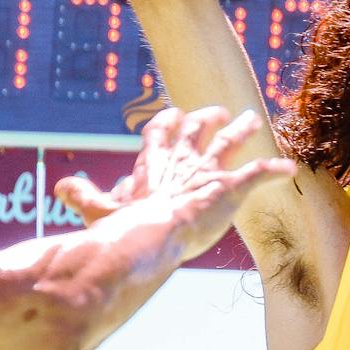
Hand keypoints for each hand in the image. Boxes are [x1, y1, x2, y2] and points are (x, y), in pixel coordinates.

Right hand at [54, 106, 294, 262]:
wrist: (148, 238)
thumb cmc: (122, 231)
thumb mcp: (98, 213)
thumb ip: (82, 197)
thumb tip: (59, 187)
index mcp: (152, 168)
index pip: (157, 136)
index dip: (165, 124)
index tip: (172, 114)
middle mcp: (181, 164)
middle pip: (196, 131)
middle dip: (207, 119)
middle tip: (218, 111)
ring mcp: (207, 174)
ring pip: (229, 143)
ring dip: (242, 129)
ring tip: (253, 119)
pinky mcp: (230, 189)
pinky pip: (259, 174)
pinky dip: (274, 170)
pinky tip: (290, 168)